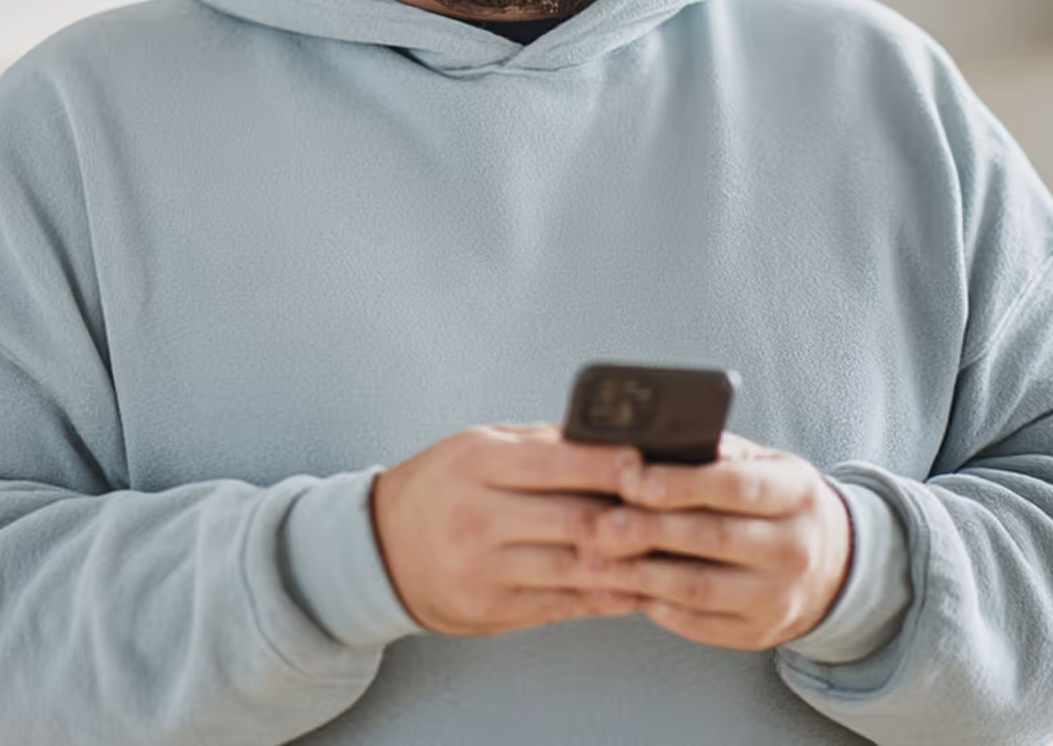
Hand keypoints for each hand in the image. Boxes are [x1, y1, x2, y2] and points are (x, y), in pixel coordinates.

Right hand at [370, 424, 646, 636]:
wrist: (379, 551)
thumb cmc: (441, 488)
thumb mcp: (479, 448)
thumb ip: (544, 444)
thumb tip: (614, 441)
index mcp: (475, 465)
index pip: (558, 463)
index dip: (611, 466)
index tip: (650, 466)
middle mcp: (476, 518)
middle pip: (575, 520)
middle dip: (631, 518)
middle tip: (673, 513)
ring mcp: (482, 570)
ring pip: (576, 569)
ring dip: (628, 564)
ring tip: (666, 554)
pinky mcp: (490, 611)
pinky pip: (563, 605)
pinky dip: (605, 597)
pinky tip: (632, 587)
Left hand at [576, 432, 851, 650]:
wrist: (830, 566)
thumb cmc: (775, 503)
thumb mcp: (762, 465)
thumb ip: (714, 454)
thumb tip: (647, 444)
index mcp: (796, 492)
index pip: (736, 486)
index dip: (680, 483)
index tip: (630, 479)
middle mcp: (795, 546)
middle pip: (713, 537)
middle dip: (649, 530)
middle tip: (599, 525)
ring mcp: (781, 596)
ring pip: (699, 587)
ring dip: (640, 576)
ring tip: (595, 563)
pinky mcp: (760, 633)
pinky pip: (700, 624)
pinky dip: (658, 607)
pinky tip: (626, 591)